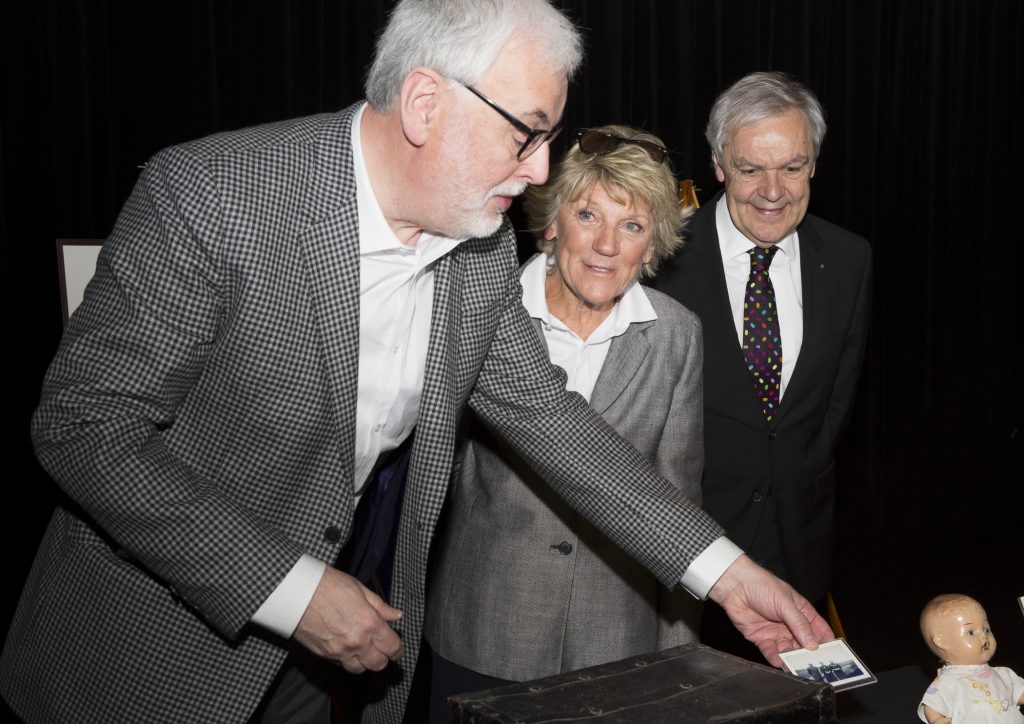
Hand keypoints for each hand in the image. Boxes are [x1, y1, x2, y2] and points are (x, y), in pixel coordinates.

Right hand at [293, 567, 403, 672]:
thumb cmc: (327, 584)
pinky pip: (341, 665)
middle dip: (383, 658)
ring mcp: (339, 651)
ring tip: (364, 650)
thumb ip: (380, 606)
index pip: (392, 647)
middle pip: (378, 664)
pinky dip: (347, 659)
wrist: (296, 591)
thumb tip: (396, 615)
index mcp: (369, 623)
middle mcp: (357, 641)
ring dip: (364, 662)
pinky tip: (346, 647)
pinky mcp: (324, 654)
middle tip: (382, 649)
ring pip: (359, 669)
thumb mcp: (360, 589)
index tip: (397, 648)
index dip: (398, 650)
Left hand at [708, 554, 834, 667]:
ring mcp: (776, 632)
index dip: (826, 643)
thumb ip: (799, 623)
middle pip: (804, 645)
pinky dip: (775, 658)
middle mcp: (791, 625)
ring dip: (791, 658)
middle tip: (811, 665)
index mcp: (801, 612)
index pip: (819, 630)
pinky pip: (771, 652)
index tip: (832, 656)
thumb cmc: (761, 585)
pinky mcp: (761, 638)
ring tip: (793, 664)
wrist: (735, 585)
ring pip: (788, 651)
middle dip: (808, 655)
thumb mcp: (785, 602)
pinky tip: (778, 661)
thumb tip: (813, 643)